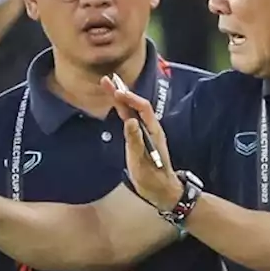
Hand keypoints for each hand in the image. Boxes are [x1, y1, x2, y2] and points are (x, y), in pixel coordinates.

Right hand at [100, 78, 182, 209]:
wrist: (162, 191)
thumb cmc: (152, 179)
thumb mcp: (141, 163)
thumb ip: (135, 141)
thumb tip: (129, 121)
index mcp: (153, 131)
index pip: (142, 108)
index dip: (129, 98)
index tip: (117, 91)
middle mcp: (150, 128)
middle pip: (135, 105)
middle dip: (122, 92)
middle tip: (107, 80)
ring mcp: (146, 133)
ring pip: (132, 111)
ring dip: (121, 98)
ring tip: (108, 86)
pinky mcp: (140, 138)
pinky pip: (130, 119)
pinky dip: (122, 109)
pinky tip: (116, 103)